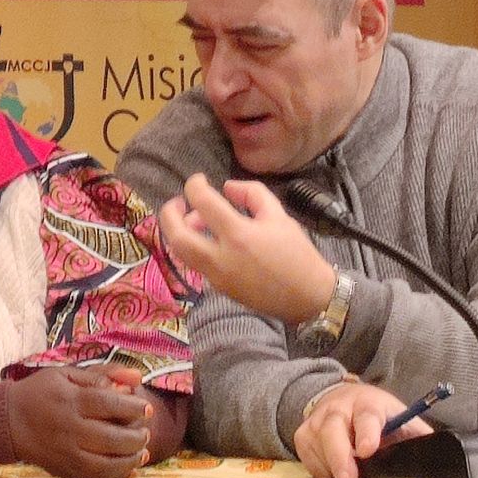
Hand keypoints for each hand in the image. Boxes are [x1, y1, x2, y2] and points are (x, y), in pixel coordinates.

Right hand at [6, 366, 151, 477]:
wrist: (7, 420)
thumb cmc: (41, 392)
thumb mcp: (67, 374)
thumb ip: (103, 374)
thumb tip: (138, 377)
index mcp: (69, 400)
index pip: (107, 404)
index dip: (132, 408)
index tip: (147, 409)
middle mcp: (67, 428)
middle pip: (110, 437)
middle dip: (136, 437)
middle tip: (146, 432)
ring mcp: (65, 453)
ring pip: (105, 464)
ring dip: (130, 460)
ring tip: (143, 452)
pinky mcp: (63, 470)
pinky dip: (116, 477)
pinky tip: (131, 469)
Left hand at [157, 174, 334, 323]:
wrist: (308, 297)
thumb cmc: (296, 253)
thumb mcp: (279, 215)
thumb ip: (251, 193)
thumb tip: (225, 188)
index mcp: (238, 235)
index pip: (202, 203)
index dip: (194, 185)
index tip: (198, 180)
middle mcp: (221, 258)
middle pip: (177, 236)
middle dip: (169, 214)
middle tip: (178, 201)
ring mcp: (217, 276)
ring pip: (181, 253)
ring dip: (180, 232)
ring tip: (197, 220)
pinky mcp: (219, 288)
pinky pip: (196, 263)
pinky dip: (195, 246)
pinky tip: (210, 238)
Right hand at [293, 382, 432, 477]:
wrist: (343, 398)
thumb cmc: (379, 418)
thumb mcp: (401, 420)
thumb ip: (417, 436)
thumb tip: (442, 457)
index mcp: (369, 404)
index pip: (367, 416)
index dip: (367, 432)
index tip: (368, 450)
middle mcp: (339, 407)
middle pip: (333, 429)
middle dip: (339, 456)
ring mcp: (317, 419)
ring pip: (317, 444)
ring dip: (329, 466)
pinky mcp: (303, 433)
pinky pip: (306, 455)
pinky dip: (319, 469)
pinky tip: (332, 473)